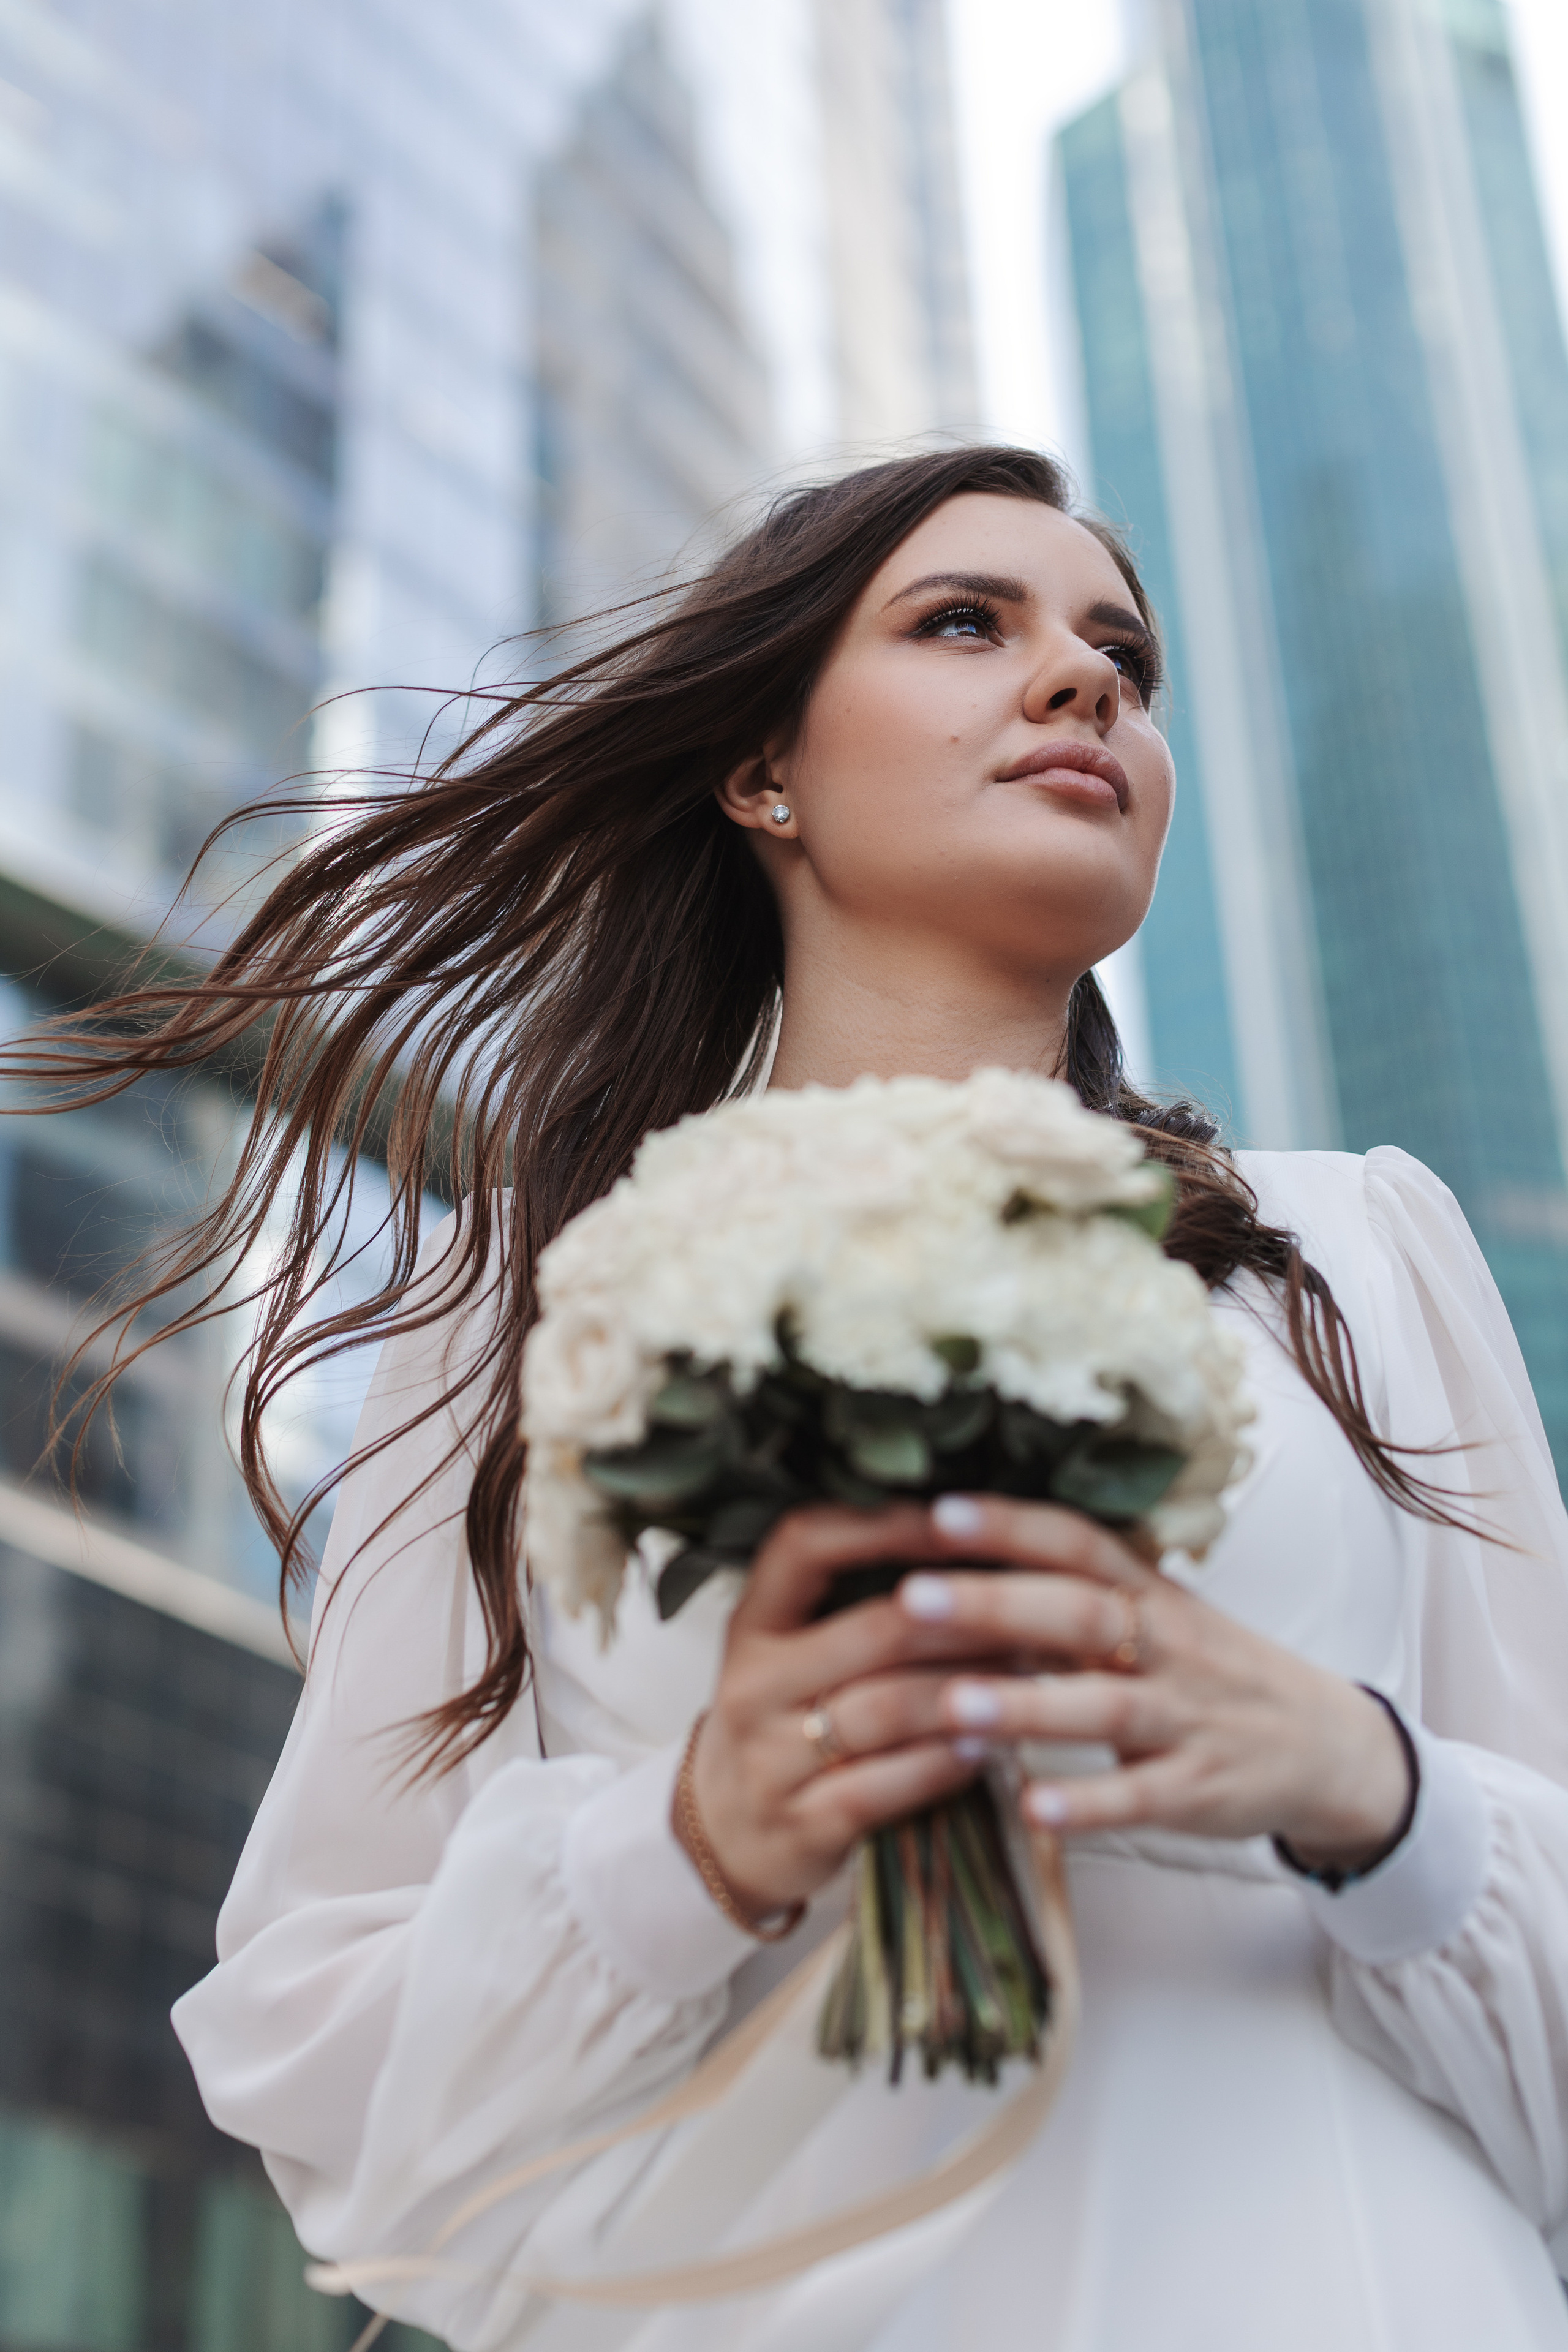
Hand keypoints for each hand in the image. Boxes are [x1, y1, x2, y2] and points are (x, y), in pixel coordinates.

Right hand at [689, 1503, 1022, 1921]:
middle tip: (1032, 1611)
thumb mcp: (789, 1656)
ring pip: (890, 1707)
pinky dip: (947, 1761)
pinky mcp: (802, 1824)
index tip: (957, 1520)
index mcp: (752, 1625)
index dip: (883, 1524)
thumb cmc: (785, 1728)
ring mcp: (770, 1759)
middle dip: (966, 1618)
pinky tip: (988, 1745)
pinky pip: (890, 1783)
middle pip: (876, 1630)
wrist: (725, 1838)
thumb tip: (968, 1546)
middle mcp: (753, 1684)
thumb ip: (852, 1609)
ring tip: (1025, 1674)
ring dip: (972, 1689)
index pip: (805, 1545)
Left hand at [909, 1495, 1411, 1866]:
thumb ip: (1070, 1595)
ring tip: (952, 1707)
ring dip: (1027, 1706)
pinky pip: (1140, 1797)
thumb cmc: (1209, 1671)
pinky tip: (1031, 1809)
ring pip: (1105, 1706)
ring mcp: (1186, 1718)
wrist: (1327, 1745)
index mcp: (1149, 1594)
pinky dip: (1088, 1803)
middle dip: (996, 1604)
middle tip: (912, 1597)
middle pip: (1080, 1613)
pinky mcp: (1198, 1790)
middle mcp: (1168, 1645)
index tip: (938, 1512)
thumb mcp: (1153, 1618)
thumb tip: (956, 1563)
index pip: (1077, 1545)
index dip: (1012, 1525)